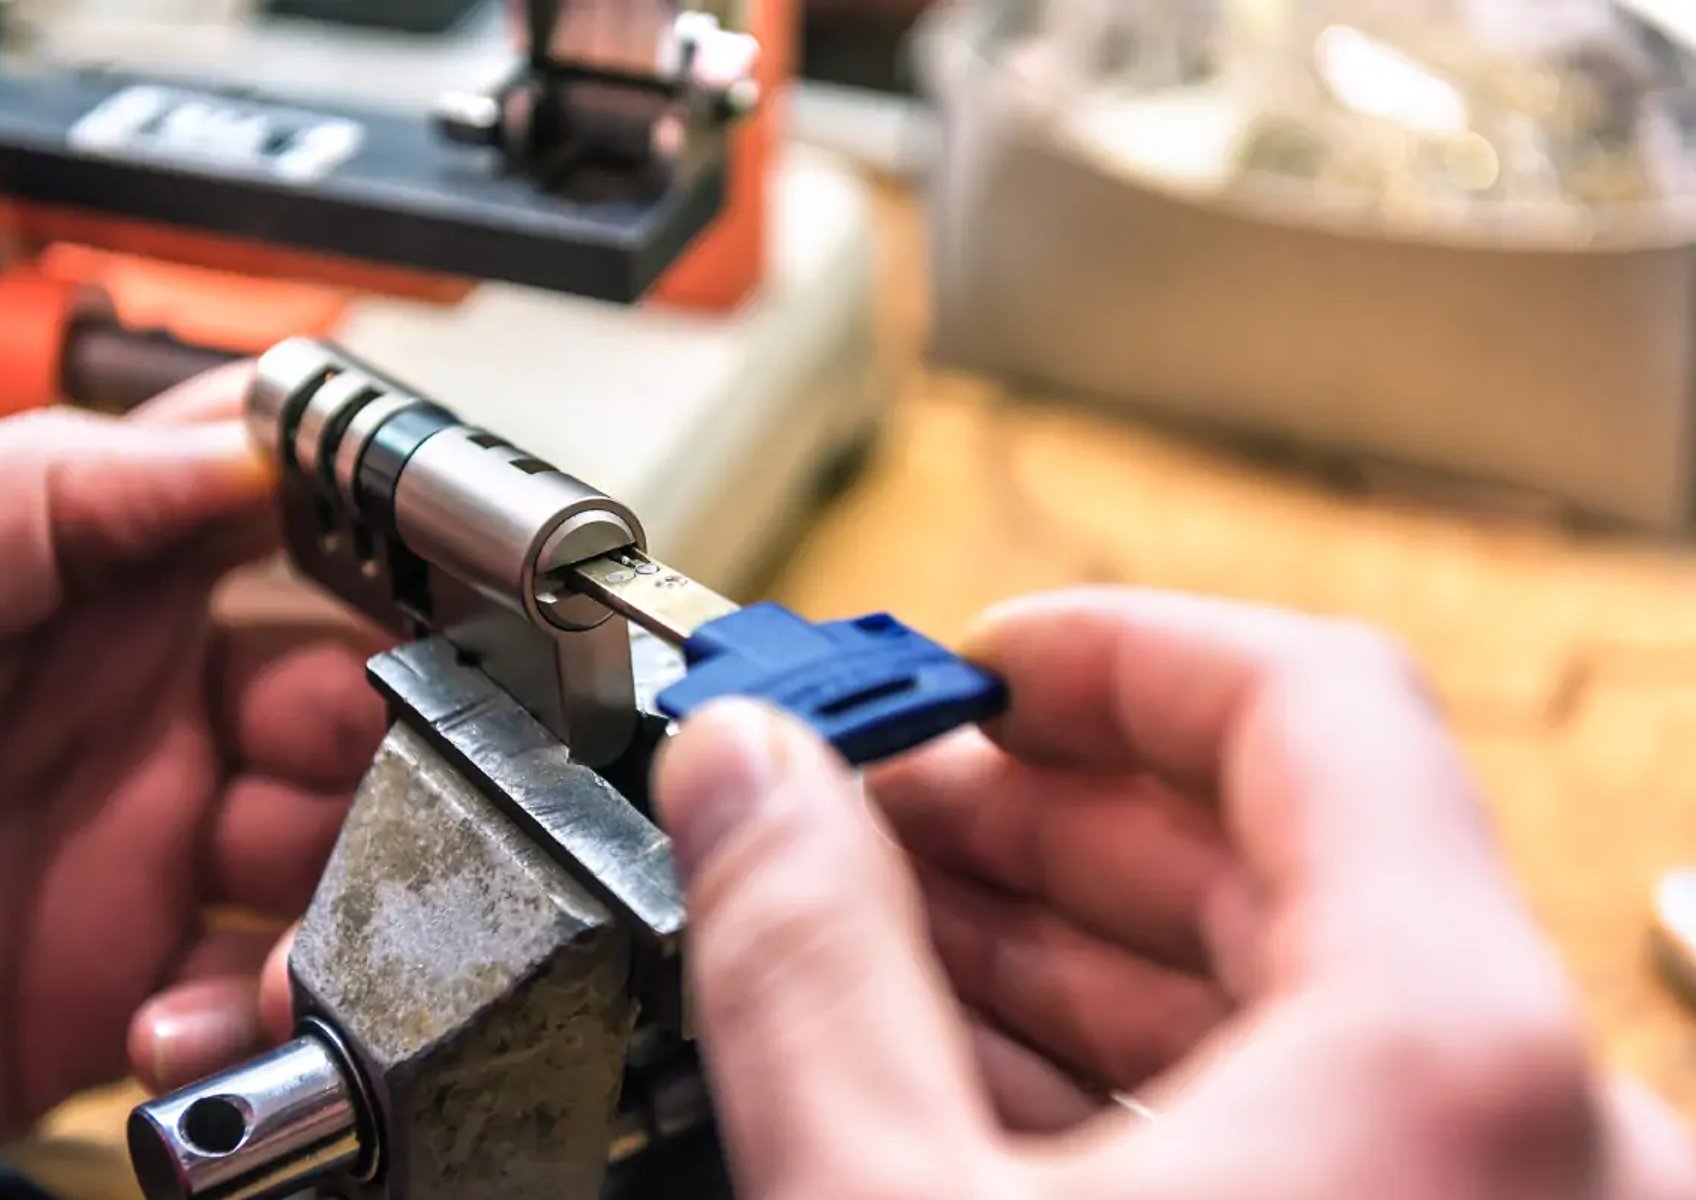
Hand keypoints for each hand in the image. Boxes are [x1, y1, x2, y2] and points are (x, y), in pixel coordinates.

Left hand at [0, 372, 384, 1197]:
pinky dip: (261, 1013)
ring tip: (301, 930)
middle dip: (398, 740)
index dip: (379, 549)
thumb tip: (236, 443)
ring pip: (335, 850)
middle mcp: (127, 715)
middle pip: (348, 699)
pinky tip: (175, 1022)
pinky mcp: (109, 991)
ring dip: (358, 888)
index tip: (449, 590)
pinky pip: (258, 994)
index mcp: (74, 587)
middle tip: (398, 785)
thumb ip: (44, 500)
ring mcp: (128, 855)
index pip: (277, 530)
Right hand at [654, 590, 1695, 1199]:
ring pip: (1294, 1002)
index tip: (968, 657)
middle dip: (1044, 812)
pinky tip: (970, 1069)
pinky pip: (1312, 1121)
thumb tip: (742, 773)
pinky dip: (1140, 1076)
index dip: (1106, 648)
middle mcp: (1544, 1126)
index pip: (1304, 701)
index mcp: (1456, 1059)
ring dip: (1072, 948)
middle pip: (1286, 848)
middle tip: (874, 798)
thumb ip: (807, 965)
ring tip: (888, 926)